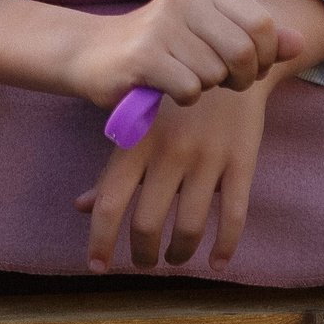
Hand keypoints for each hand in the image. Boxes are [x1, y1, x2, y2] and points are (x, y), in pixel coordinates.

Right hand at [63, 0, 303, 109]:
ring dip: (206, 88)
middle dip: (241, 79)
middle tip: (222, 83)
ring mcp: (162, 24)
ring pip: (216, 74)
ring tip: (184, 78)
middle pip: (245, 52)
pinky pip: (190, 89)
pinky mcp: (144, 54)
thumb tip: (301, 43)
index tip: (246, 68)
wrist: (93, 53)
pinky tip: (166, 88)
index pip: (264, 25)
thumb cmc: (161, 47)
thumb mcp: (211, 35)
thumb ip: (258, 38)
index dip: (265, 57)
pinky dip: (184, 98)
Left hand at [78, 82, 268, 271]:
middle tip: (144, 262)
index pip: (110, 202)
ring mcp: (207, 158)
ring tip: (175, 258)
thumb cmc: (173, 97)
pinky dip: (225, 248)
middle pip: (148, 224)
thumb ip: (112, 167)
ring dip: (179, 254)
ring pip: (189, 227)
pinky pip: (234, 216)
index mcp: (138, 141)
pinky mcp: (241, 161)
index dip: (100, 241)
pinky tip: (216, 262)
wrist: (229, 56)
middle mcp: (170, 152)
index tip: (97, 267)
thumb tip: (82, 207)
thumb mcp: (137, 123)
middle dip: (143, 254)